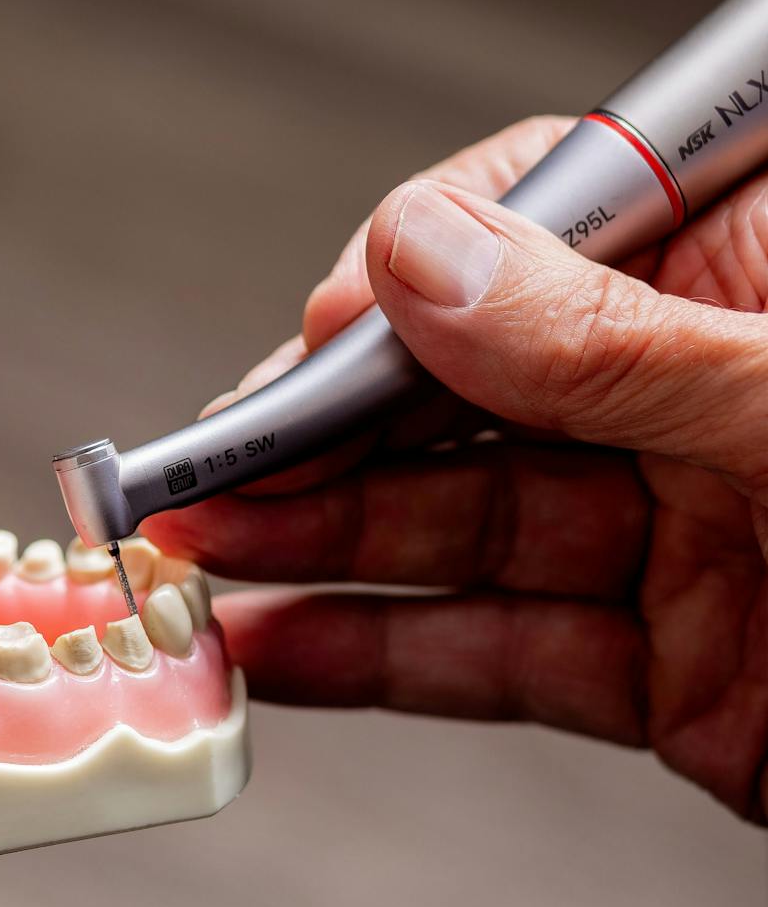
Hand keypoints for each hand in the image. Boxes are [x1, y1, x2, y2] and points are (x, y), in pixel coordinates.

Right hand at [144, 116, 767, 821]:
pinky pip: (500, 659)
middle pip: (470, 393)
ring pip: (462, 536)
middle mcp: (716, 402)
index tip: (323, 336)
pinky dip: (382, 664)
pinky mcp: (680, 680)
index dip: (416, 275)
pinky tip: (286, 656)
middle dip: (319, 435)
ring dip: (315, 553)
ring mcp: (694, 543)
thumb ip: (613, 342)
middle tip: (191, 471)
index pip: (546, 226)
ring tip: (196, 567)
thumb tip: (426, 266)